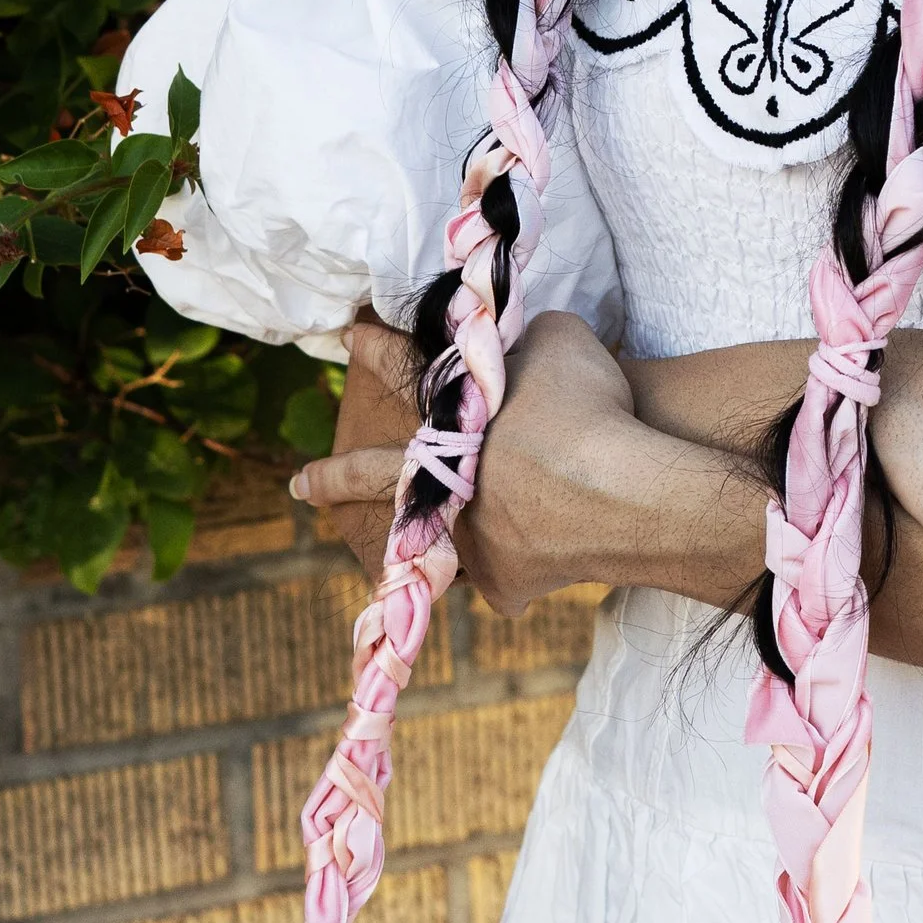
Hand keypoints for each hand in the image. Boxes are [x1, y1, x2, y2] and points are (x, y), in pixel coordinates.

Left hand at [289, 312, 650, 616]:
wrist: (623, 492)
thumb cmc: (590, 407)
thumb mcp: (558, 341)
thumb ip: (525, 341)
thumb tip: (520, 348)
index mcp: (447, 416)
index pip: (400, 368)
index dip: (374, 348)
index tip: (345, 338)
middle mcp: (439, 482)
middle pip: (372, 475)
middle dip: (332, 478)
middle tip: (300, 484)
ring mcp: (466, 540)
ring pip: (445, 538)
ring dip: (453, 532)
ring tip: (468, 532)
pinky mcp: (503, 585)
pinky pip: (512, 576)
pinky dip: (530, 566)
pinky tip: (556, 554)